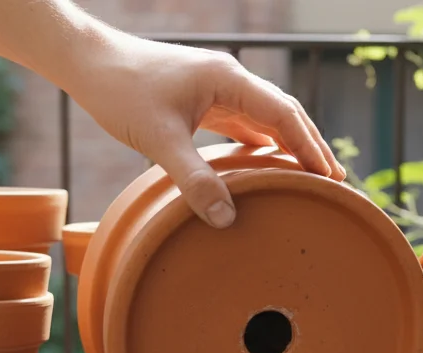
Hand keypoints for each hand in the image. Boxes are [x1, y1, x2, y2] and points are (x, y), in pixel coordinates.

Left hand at [66, 33, 345, 227]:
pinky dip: (259, 144)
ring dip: (287, 146)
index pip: (285, 114)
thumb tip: (227, 220)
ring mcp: (215, 89)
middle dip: (310, 146)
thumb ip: (194, 180)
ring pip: (264, 118)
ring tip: (308, 177)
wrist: (88, 63)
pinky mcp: (200, 100)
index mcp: (229, 80)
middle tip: (335, 182)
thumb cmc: (121, 92)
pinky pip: (241, 123)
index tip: (331, 178)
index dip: (310, 147)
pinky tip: (263, 166)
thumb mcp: (159, 140)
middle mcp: (229, 80)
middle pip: (284, 114)